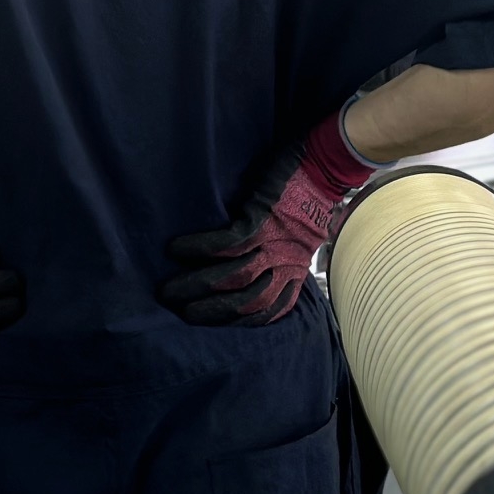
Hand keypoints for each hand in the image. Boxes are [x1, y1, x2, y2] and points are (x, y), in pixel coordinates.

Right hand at [161, 107, 377, 325]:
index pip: (267, 311)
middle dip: (209, 312)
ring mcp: (273, 243)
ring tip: (169, 290)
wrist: (324, 166)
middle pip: (245, 301)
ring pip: (233, 276)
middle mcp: (284, 263)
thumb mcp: (298, 239)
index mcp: (294, 272)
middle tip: (178, 314)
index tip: (211, 327)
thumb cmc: (307, 200)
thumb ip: (277, 258)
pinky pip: (226, 242)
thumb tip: (247, 270)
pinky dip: (200, 248)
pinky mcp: (261, 219)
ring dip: (198, 285)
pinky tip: (177, 250)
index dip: (238, 323)